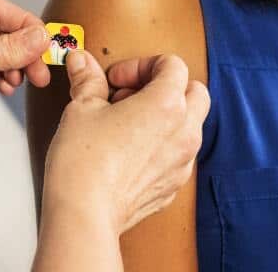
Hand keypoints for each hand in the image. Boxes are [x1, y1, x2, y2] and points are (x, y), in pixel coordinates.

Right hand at [40, 51, 208, 235]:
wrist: (84, 213)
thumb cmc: (84, 161)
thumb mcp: (82, 108)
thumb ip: (88, 79)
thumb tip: (82, 62)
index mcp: (167, 105)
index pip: (173, 65)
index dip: (141, 65)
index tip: (117, 80)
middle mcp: (184, 132)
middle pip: (195, 92)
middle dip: (166, 87)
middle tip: (130, 96)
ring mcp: (183, 162)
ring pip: (190, 125)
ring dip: (166, 117)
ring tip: (127, 124)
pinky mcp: (173, 186)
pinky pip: (178, 155)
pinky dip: (162, 146)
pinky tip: (128, 152)